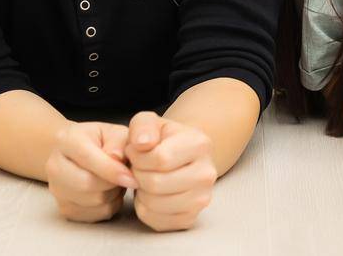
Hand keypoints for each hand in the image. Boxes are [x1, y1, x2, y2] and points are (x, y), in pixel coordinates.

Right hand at [45, 120, 133, 222]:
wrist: (81, 154)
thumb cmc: (102, 141)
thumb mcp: (114, 132)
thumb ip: (118, 142)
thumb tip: (116, 159)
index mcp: (66, 140)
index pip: (88, 158)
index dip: (113, 170)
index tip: (132, 178)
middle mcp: (54, 165)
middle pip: (86, 184)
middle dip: (113, 183)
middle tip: (126, 176)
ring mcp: (56, 190)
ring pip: (93, 202)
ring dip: (113, 194)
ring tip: (116, 180)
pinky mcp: (64, 208)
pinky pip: (94, 215)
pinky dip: (108, 206)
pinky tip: (108, 191)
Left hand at [124, 111, 217, 231]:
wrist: (179, 158)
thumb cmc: (161, 140)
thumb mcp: (149, 122)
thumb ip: (142, 126)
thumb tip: (141, 143)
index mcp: (200, 144)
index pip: (160, 159)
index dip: (138, 157)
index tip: (135, 152)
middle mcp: (207, 174)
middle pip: (156, 183)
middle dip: (138, 175)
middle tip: (139, 167)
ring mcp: (201, 199)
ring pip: (154, 204)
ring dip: (140, 192)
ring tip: (146, 178)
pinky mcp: (190, 218)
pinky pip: (155, 220)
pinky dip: (145, 209)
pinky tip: (151, 194)